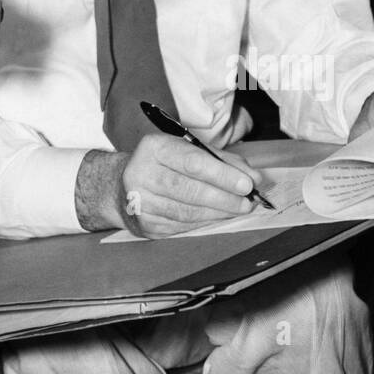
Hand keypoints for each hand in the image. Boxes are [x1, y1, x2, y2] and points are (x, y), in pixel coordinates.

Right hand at [76, 133, 262, 237]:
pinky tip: (216, 217)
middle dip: (224, 198)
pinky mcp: (144, 224)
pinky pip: (181, 226)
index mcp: (153, 147)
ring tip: (238, 209)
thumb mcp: (187, 150)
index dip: (222, 175)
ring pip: (187, 212)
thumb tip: (254, 177)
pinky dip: (203, 222)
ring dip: (218, 213)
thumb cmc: (163, 164)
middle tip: (248, 202)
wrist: (120, 185)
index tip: (247, 184)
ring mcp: (140, 201)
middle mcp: (141, 173)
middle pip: (190, 190)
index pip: (193, 162)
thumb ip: (221, 161)